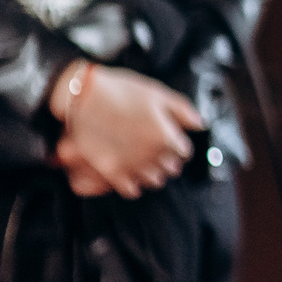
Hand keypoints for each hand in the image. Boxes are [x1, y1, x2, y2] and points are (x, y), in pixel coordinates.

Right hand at [53, 64, 201, 199]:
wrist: (82, 97)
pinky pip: (131, 190)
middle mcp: (151, 155)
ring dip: (153, 172)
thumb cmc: (122, 92)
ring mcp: (131, 165)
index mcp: (166, 137)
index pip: (185, 152)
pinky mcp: (111, 172)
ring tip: (145, 161)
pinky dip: (134, 183)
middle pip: (171, 167)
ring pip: (154, 180)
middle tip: (157, 148)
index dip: (179, 144)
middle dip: (168, 158)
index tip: (172, 139)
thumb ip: (183, 111)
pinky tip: (131, 172)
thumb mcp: (158, 94)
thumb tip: (200, 124)